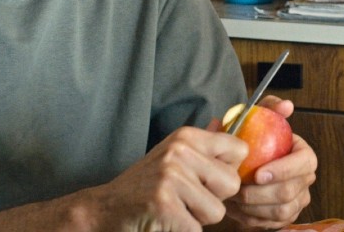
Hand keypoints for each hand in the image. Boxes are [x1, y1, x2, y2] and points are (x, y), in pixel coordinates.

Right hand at [85, 126, 248, 230]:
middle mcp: (180, 151)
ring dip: (198, 219)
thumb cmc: (144, 185)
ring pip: (217, 211)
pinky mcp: (164, 205)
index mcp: (186, 137)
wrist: (104, 208)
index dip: (229, 171)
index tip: (209, 180)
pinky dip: (182, 231)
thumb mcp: (172, 157)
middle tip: (186, 199)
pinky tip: (164, 221)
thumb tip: (224, 123)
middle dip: (214, 199)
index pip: (239, 149)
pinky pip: (196, 229)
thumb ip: (202, 146)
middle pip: (232, 183)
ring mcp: (171, 177)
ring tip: (174, 210)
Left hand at [224, 96, 317, 228]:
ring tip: (233, 198)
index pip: (305, 162)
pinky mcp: (285, 217)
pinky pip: (271, 223)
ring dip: (253, 207)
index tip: (258, 173)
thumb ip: (270, 107)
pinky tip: (235, 208)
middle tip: (236, 189)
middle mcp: (305, 179)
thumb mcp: (257, 119)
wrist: (242, 165)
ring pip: (281, 211)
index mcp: (303, 154)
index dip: (284, 170)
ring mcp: (297, 200)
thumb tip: (287, 106)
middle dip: (260, 193)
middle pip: (290, 191)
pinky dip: (251, 218)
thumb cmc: (252, 141)